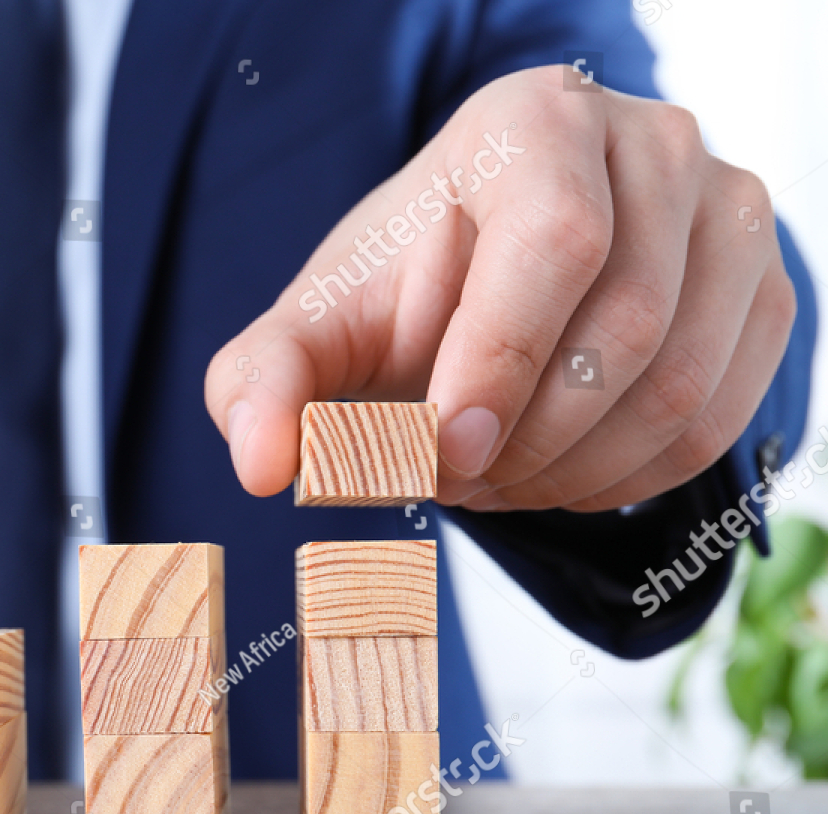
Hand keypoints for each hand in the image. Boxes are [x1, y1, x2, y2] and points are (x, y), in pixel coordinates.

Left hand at [205, 66, 795, 511]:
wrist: (479, 284)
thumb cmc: (401, 295)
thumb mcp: (314, 328)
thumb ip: (262, 385)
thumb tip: (262, 467)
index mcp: (534, 123)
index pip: (555, 241)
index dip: (501, 362)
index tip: (442, 448)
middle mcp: (653, 147)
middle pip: (626, 326)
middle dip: (523, 437)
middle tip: (450, 474)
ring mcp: (726, 218)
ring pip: (680, 387)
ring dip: (570, 470)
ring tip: (492, 477)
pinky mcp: (761, 295)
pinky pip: (716, 423)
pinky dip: (625, 479)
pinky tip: (556, 474)